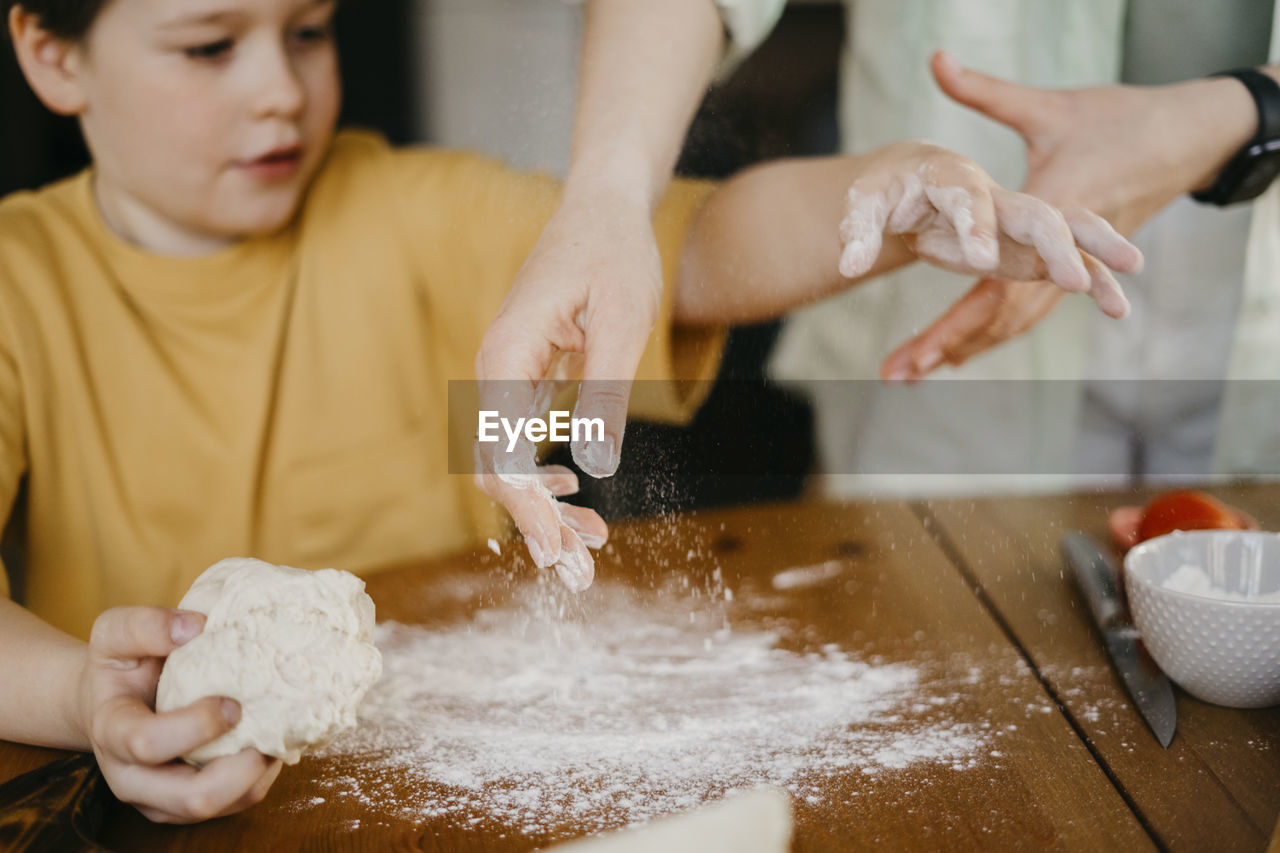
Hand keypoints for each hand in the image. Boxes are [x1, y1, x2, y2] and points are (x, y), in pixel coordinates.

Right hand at [77, 607, 281, 822]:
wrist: (111, 701)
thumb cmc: (121, 664)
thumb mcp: (116, 633)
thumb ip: (146, 625)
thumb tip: (196, 628)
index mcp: (112, 731)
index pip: (147, 744)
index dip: (196, 726)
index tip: (231, 702)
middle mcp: (132, 777)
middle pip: (191, 799)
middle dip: (238, 770)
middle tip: (265, 732)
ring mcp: (159, 798)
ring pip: (218, 808)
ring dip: (255, 776)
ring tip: (275, 736)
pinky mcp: (185, 805)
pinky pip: (232, 805)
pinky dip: (258, 779)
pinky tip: (269, 744)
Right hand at [474, 187, 647, 584]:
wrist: (604, 208)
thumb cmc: (613, 254)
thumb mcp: (622, 319)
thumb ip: (605, 390)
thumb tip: (595, 463)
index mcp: (504, 356)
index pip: (499, 452)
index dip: (527, 509)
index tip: (561, 551)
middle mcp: (495, 369)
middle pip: (498, 467)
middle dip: (537, 523)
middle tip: (579, 573)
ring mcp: (507, 374)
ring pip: (511, 460)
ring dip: (545, 507)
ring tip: (588, 546)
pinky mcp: (527, 375)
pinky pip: (525, 438)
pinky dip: (549, 475)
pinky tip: (577, 498)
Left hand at [880, 50, 1250, 378]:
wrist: (1182, 137)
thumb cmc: (1115, 119)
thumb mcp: (1048, 106)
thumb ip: (985, 91)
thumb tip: (937, 60)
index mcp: (1046, 220)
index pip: (994, 282)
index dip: (956, 320)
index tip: (922, 351)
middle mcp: (1056, 253)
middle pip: (998, 315)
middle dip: (948, 346)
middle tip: (900, 373)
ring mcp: (1067, 264)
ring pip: (1014, 320)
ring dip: (965, 347)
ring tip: (914, 370)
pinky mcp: (1071, 267)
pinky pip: (1029, 309)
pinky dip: (995, 330)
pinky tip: (961, 351)